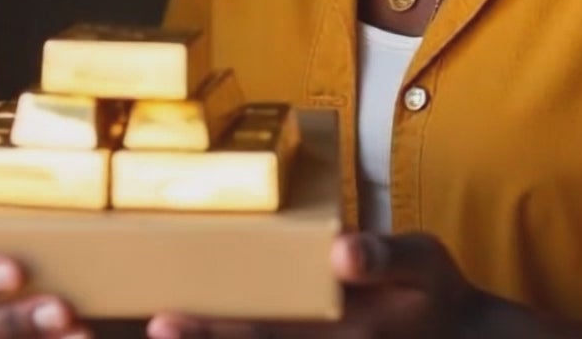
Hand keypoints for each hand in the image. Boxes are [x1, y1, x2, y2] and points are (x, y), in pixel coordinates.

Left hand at [147, 233, 531, 338]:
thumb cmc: (433, 295)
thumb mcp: (424, 264)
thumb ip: (386, 256)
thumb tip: (343, 252)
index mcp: (340, 336)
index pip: (263, 337)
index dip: (213, 334)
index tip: (164, 322)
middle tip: (152, 326)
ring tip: (148, 332)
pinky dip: (227, 334)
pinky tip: (172, 329)